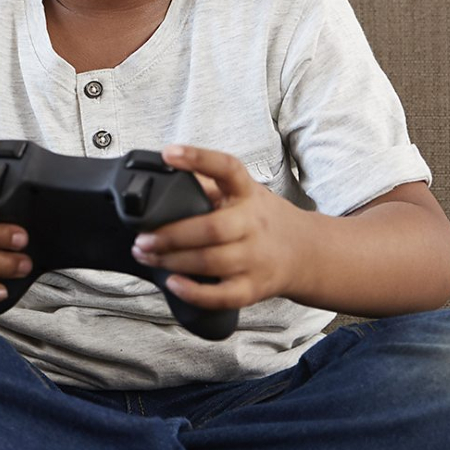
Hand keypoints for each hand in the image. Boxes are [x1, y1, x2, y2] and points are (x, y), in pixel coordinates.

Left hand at [130, 145, 307, 310]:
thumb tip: (159, 173)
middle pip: (212, 228)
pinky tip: (173, 283)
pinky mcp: (254, 288)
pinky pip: (224, 296)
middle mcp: (254, 223)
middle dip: (170, 234)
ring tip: (146, 255)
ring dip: (173, 260)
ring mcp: (256, 258)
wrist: (307, 252)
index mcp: (247, 193)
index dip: (198, 158)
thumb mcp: (242, 192)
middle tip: (141, 237)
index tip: (169, 153)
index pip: (227, 168)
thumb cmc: (260, 219)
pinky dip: (195, 293)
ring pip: (212, 261)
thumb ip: (206, 184)